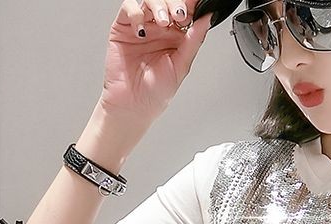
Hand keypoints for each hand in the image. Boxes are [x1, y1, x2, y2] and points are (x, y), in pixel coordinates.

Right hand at [100, 0, 212, 122]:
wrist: (133, 106)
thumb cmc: (155, 93)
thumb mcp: (182, 66)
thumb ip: (194, 40)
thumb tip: (207, 19)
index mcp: (176, 37)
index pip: (185, 12)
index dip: (190, 6)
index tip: (196, 6)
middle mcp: (159, 29)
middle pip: (168, 1)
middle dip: (175, 3)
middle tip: (180, 15)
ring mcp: (142, 26)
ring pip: (149, 0)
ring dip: (158, 6)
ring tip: (163, 22)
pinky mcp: (123, 28)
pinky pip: (128, 8)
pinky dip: (136, 13)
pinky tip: (141, 30)